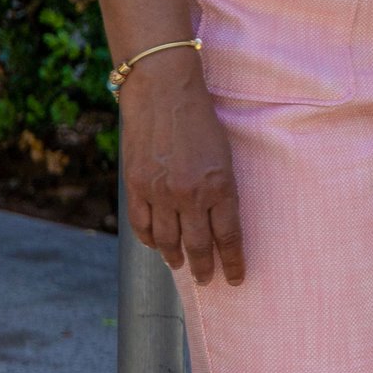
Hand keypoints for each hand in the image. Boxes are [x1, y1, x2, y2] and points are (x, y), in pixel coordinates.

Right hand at [120, 48, 245, 284]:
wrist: (164, 92)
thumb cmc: (201, 118)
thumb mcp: (224, 153)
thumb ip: (221, 188)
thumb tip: (218, 220)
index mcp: (220, 185)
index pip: (229, 236)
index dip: (233, 261)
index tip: (236, 278)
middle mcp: (190, 195)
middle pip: (199, 245)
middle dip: (204, 268)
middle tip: (207, 280)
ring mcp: (160, 193)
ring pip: (167, 241)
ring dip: (176, 258)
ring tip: (181, 266)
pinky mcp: (136, 187)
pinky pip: (142, 226)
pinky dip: (150, 240)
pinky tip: (157, 246)